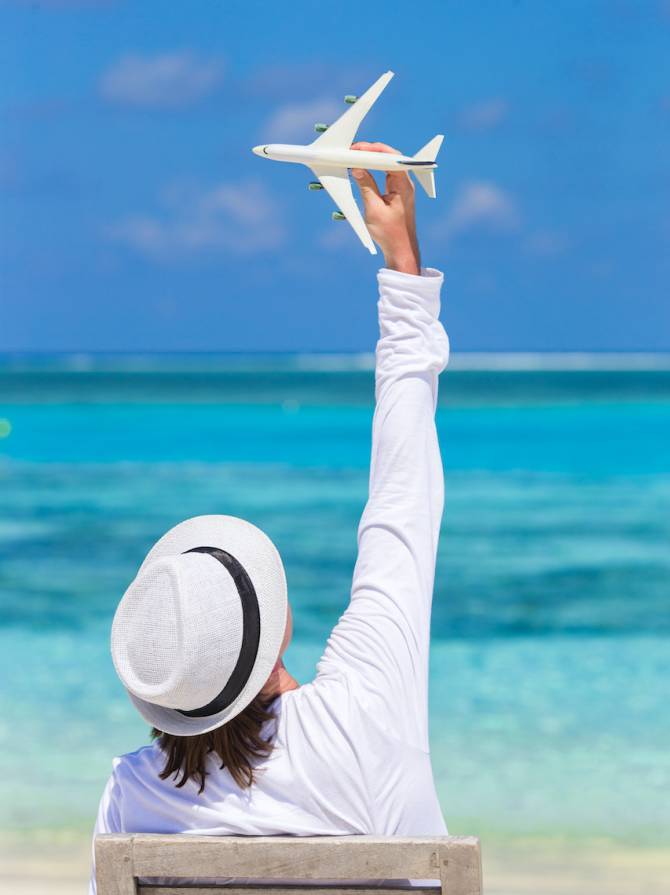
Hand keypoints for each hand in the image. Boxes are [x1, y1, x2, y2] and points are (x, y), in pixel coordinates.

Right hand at [351, 141, 419, 275]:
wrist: (400, 250)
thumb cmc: (390, 233)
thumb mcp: (374, 209)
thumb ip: (366, 186)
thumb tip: (357, 169)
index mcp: (403, 185)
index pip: (389, 157)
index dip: (371, 150)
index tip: (356, 148)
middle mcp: (405, 182)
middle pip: (388, 157)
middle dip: (370, 151)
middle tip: (352, 151)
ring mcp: (401, 187)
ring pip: (386, 165)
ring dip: (370, 160)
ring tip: (354, 158)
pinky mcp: (396, 193)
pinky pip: (384, 174)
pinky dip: (373, 170)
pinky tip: (361, 170)